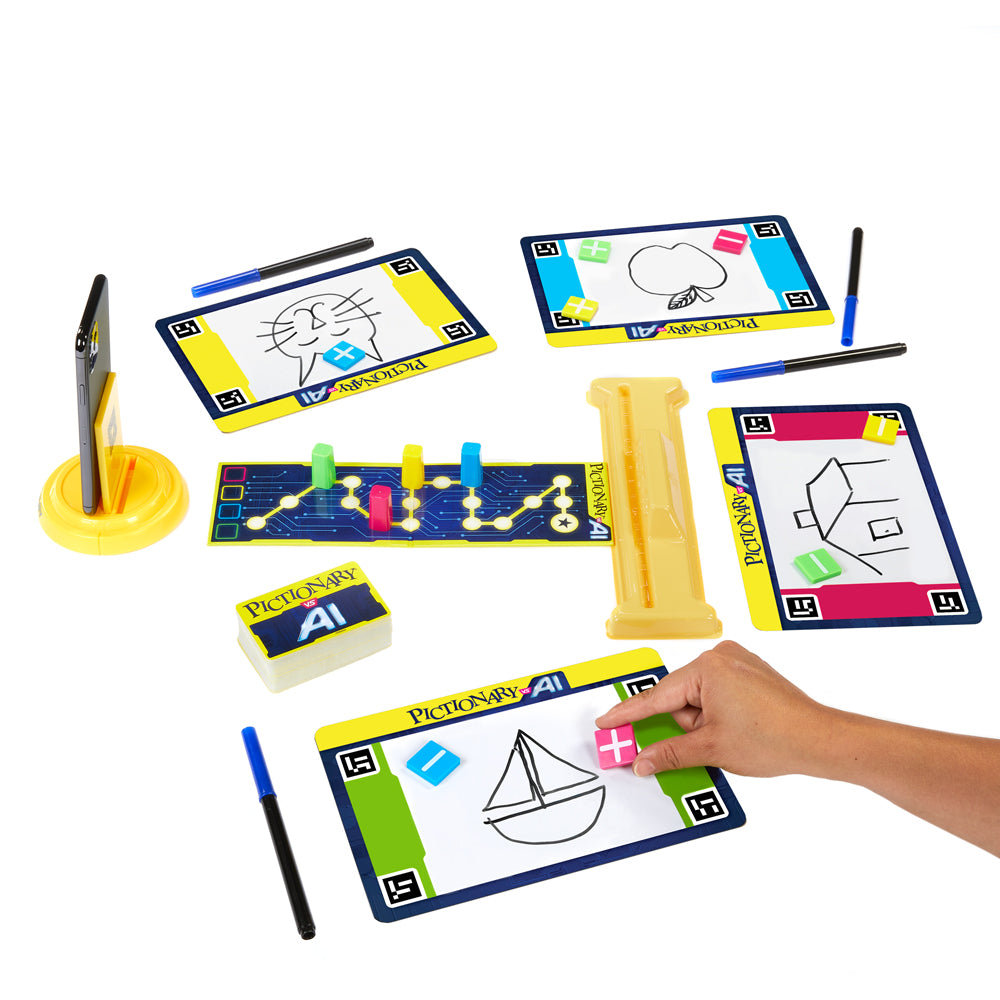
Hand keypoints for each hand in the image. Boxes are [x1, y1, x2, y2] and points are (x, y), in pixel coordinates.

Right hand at [595, 641, 832, 777]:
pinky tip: (731, 734)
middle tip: (681, 747)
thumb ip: (669, 753)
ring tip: (729, 741)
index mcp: (708, 668)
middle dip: (682, 726)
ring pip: (698, 699)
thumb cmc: (776, 737)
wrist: (820, 740)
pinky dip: (714, 715)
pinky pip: (716, 694)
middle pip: (679, 698)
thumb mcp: (711, 748)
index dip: (628, 715)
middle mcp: (721, 657)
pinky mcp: (750, 674)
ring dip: (702, 724)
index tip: (607, 723)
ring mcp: (738, 663)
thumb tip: (643, 759)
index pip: (657, 696)